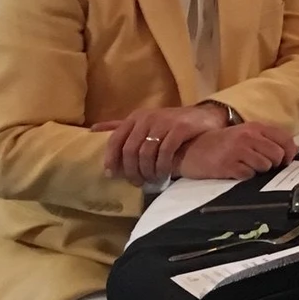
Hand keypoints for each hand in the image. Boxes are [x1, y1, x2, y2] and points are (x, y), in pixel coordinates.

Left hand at [96, 104, 229, 184]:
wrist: (206, 116)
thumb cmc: (171, 122)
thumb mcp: (145, 121)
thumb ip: (121, 126)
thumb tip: (92, 130)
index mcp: (136, 117)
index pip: (116, 140)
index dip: (112, 159)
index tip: (112, 176)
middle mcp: (148, 117)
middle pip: (130, 150)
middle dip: (131, 170)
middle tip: (136, 182)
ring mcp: (165, 122)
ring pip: (147, 153)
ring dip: (147, 171)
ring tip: (151, 181)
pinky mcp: (181, 128)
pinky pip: (165, 152)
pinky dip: (162, 166)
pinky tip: (163, 175)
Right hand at [176, 122, 298, 180]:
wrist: (190, 149)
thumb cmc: (221, 144)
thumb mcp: (244, 134)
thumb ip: (265, 140)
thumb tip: (288, 154)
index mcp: (255, 127)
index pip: (285, 139)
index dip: (290, 153)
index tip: (285, 161)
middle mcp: (248, 136)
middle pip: (277, 155)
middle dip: (273, 164)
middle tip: (260, 165)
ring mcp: (238, 150)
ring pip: (265, 166)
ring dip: (258, 171)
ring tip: (244, 165)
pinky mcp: (228, 165)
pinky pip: (249, 175)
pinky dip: (244, 176)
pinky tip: (234, 170)